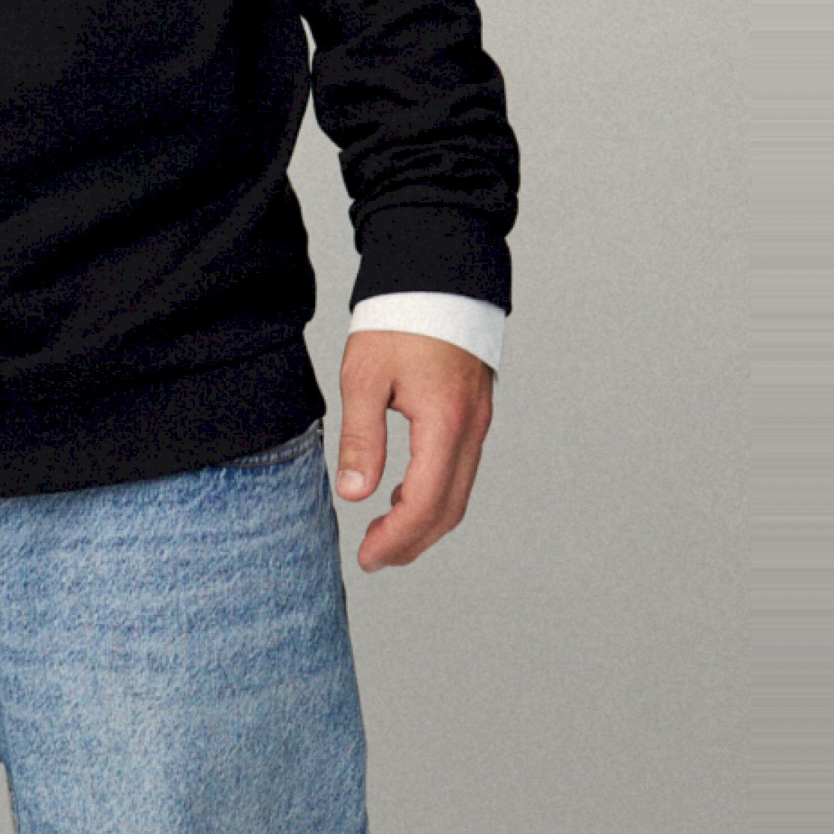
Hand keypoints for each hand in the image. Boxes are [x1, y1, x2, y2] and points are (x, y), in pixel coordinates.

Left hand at [335, 330, 493, 571]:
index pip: (426, 502)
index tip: (368, 558)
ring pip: (459, 492)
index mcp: (445, 421)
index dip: (397, 539)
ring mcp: (479, 421)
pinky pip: (460, 469)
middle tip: (374, 557)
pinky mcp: (474, 412)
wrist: (436, 275)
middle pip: (449, 508)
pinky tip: (403, 493)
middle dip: (412, 541)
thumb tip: (354, 494)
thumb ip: (361, 437)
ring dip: (424, 521)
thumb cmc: (398, 318)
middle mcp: (471, 427)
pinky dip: (434, 494)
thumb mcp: (365, 375)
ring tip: (384, 533)